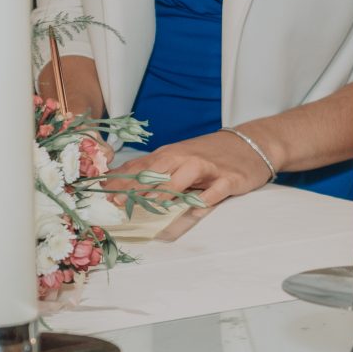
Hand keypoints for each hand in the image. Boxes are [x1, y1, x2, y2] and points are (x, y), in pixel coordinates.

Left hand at [103, 130, 273, 206]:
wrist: (252, 143)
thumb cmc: (211, 155)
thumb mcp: (182, 158)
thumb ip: (157, 171)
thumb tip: (120, 184)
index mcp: (172, 154)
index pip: (142, 165)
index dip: (121, 179)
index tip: (100, 192)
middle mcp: (187, 157)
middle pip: (157, 170)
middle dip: (135, 186)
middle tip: (115, 201)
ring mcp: (208, 168)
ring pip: (183, 178)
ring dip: (165, 192)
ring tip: (148, 207)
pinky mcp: (229, 178)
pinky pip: (215, 190)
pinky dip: (205, 199)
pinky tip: (195, 208)